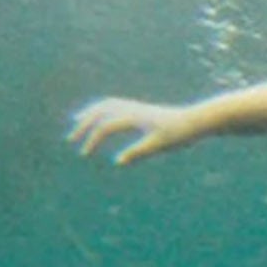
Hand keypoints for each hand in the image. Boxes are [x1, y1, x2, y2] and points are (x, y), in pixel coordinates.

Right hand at [68, 98, 206, 164]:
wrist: (196, 120)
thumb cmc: (179, 134)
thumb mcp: (159, 145)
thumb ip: (138, 152)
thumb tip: (118, 162)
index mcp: (134, 118)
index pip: (106, 127)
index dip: (93, 140)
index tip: (85, 154)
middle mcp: (132, 109)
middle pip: (100, 112)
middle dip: (84, 124)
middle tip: (70, 139)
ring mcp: (136, 107)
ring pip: (106, 105)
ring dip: (90, 112)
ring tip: (76, 121)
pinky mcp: (140, 109)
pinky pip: (115, 104)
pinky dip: (102, 109)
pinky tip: (99, 117)